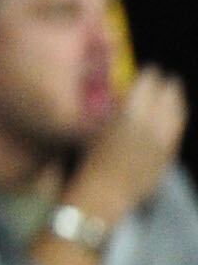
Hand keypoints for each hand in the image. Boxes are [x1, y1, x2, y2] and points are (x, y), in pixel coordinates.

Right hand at [69, 68, 188, 227]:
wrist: (103, 195)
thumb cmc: (88, 161)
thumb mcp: (93, 129)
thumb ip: (111, 111)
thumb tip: (121, 98)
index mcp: (128, 114)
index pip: (146, 87)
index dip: (150, 76)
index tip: (150, 69)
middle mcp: (150, 125)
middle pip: (166, 99)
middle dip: (167, 87)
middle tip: (165, 78)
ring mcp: (161, 142)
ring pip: (176, 116)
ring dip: (176, 102)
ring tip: (175, 94)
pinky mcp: (166, 157)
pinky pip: (176, 133)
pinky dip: (177, 121)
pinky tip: (175, 119)